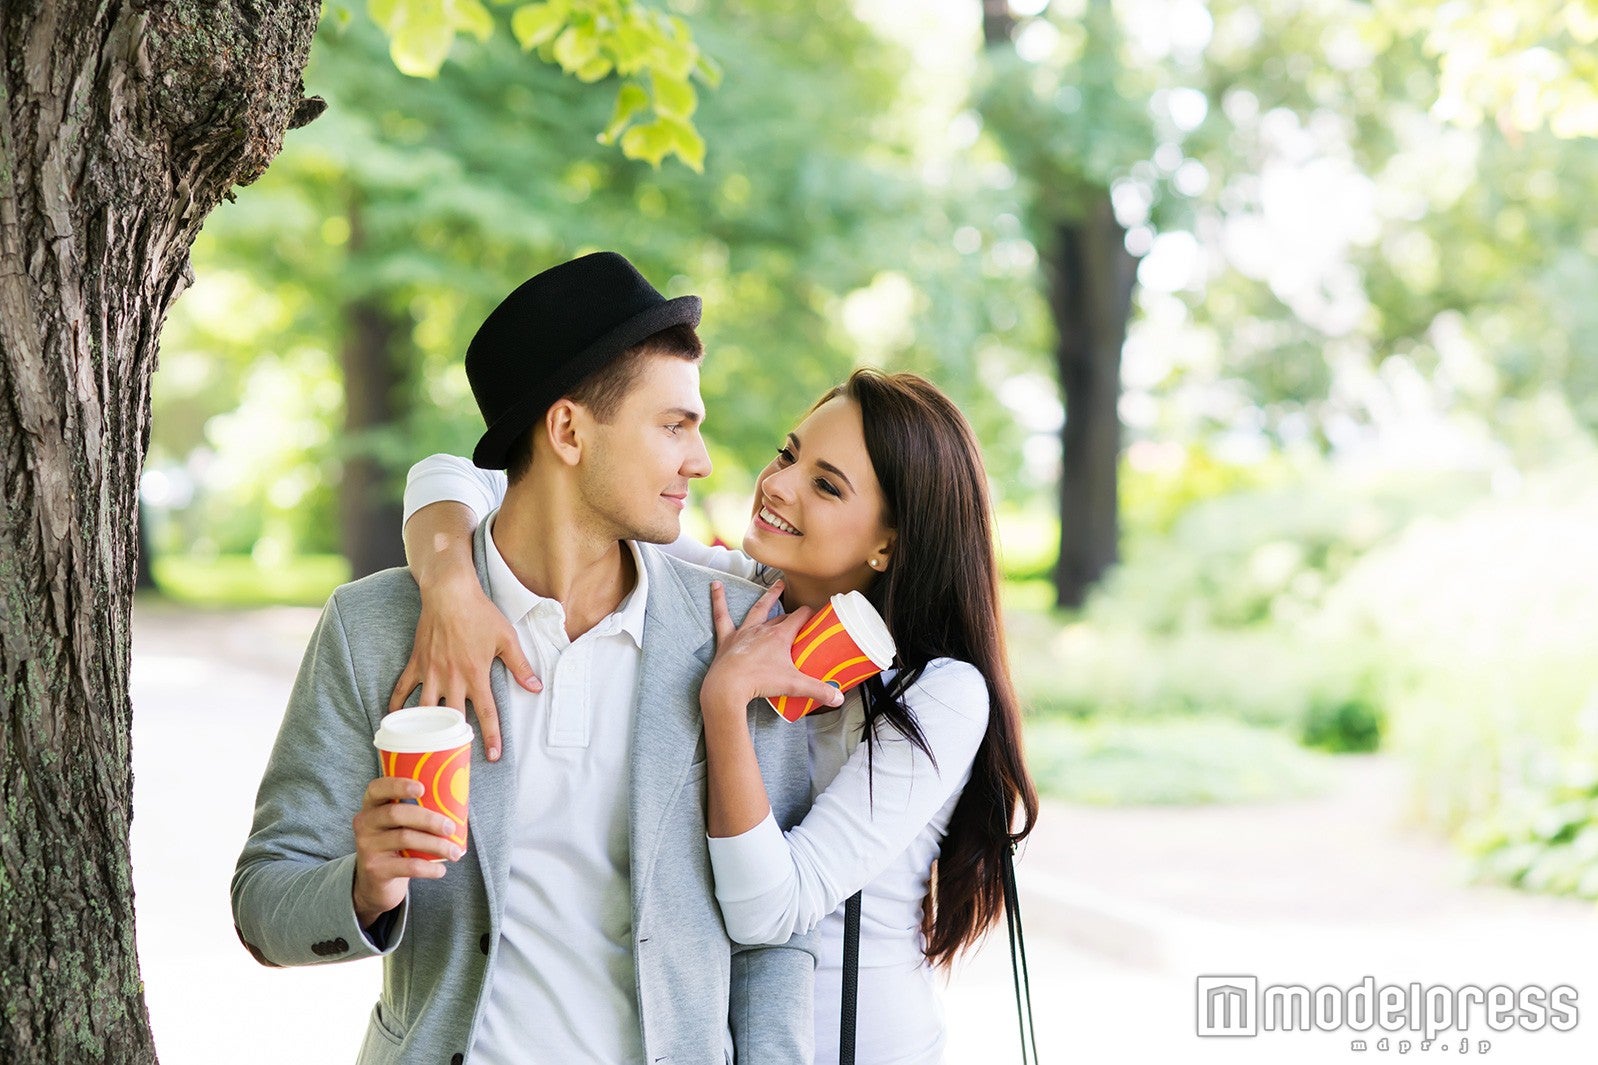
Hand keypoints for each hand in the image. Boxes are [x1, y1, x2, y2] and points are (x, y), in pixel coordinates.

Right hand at [351, 776, 461, 928]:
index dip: (398, 785)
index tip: (422, 788)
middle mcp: (364, 823)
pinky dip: (429, 868)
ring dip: (436, 845)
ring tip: (454, 852)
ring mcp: (367, 847)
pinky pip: (407, 866)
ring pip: (404, 839)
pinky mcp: (374, 869)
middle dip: (428, 819)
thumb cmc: (397, 844)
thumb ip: (416, 810)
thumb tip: (458, 802)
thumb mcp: (399, 824)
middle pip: (395, 814)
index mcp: (371, 805)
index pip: (377, 788)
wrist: (375, 881)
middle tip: (450, 827)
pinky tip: (441, 870)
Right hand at [388, 572, 539, 761]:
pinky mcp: (416, 663)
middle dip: (454, 741)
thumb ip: (520, 666)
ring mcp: (431, 672)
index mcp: (476, 675)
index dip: (491, 737)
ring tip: (423, 749)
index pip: (487, 714)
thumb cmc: (481, 614)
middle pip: (453, 719)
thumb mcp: (507, 639)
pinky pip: (401, 689)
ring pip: (425, 710)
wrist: (450, 593)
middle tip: (454, 761)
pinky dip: (396, 705)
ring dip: (424, 730)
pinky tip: (395, 721)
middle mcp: (452, 679)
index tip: (493, 756)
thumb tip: (536, 688)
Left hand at [703, 580, 846, 712]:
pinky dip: (718, 599)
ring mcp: (744, 632)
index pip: (799, 617)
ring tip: (776, 585)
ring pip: (757, 608)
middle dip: (792, 611)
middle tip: (800, 610)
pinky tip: (715, 585)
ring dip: (768, 596)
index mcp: (780, 636)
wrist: (728, 687)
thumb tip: (838, 698)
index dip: (809, 613)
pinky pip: (722, 615)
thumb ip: (818, 690)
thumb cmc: (759, 682)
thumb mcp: (794, 686)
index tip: (817, 612)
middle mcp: (762, 630)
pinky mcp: (727, 639)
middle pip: (781, 616)